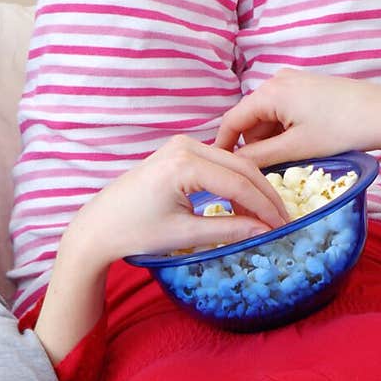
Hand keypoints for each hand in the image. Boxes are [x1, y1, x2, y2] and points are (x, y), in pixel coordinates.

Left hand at [34, 136, 288, 366]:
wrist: (98, 227)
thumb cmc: (134, 232)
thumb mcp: (184, 235)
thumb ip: (227, 229)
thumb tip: (264, 232)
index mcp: (184, 164)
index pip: (238, 183)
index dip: (264, 207)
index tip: (282, 227)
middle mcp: (184, 145)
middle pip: (240, 167)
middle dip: (264, 195)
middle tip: (283, 221)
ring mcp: (180, 145)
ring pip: (232, 162)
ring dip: (252, 187)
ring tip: (267, 216)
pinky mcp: (177, 152)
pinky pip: (217, 163)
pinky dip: (234, 181)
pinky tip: (243, 204)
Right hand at [214, 68, 380, 171]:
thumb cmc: (340, 130)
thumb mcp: (295, 149)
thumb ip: (258, 158)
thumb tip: (232, 166)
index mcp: (269, 92)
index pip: (232, 121)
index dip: (222, 147)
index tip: (218, 170)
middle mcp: (277, 80)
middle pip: (249, 119)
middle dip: (251, 146)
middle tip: (259, 174)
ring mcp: (294, 82)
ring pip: (267, 118)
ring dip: (269, 141)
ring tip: (286, 162)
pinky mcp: (308, 88)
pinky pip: (283, 112)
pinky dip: (283, 131)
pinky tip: (299, 147)